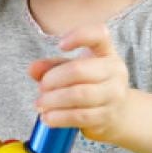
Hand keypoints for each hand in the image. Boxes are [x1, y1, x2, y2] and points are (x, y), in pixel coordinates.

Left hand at [30, 23, 130, 141]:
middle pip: (78, 70)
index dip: (79, 36)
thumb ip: (52, 67)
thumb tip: (33, 69)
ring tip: (40, 104)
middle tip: (41, 88)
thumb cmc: (90, 85)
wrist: (119, 114)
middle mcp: (114, 71)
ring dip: (53, 100)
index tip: (60, 45)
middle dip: (53, 79)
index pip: (99, 35)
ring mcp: (114, 94)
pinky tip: (47, 118)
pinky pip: (80, 116)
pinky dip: (59, 117)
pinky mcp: (107, 116)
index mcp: (106, 52)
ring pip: (79, 95)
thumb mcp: (72, 71)